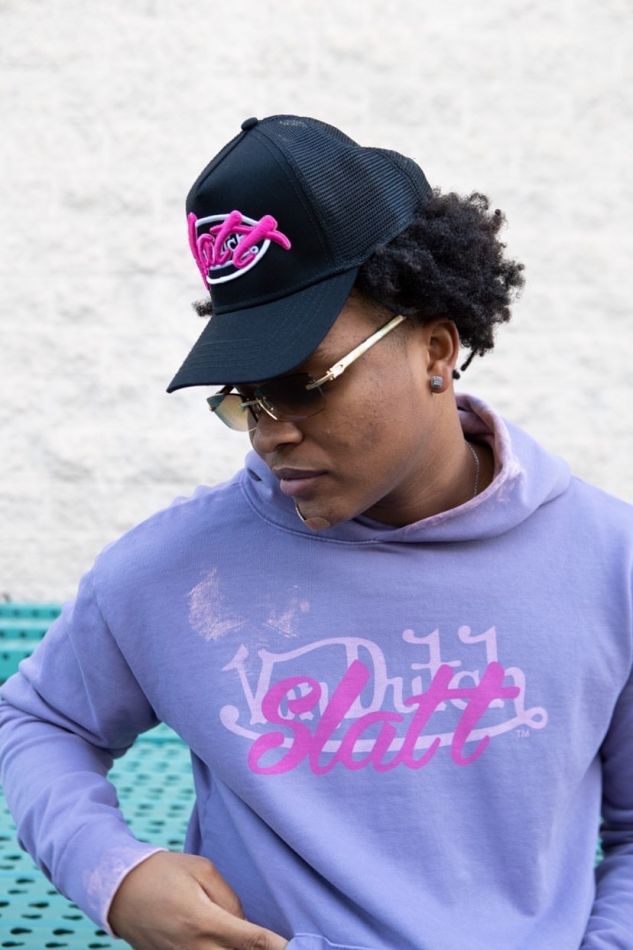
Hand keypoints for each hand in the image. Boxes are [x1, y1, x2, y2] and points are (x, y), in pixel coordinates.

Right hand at [108, 851, 288, 948]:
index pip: (250, 940)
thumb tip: (243, 922)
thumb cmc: (163, 871)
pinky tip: (227, 945)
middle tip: (280, 945)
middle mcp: (193, 947)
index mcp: (204, 920)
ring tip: (255, 944)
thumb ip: (228, 898)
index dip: (276, 947)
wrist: (119, 889)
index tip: (296, 948)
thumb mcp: (201, 870)